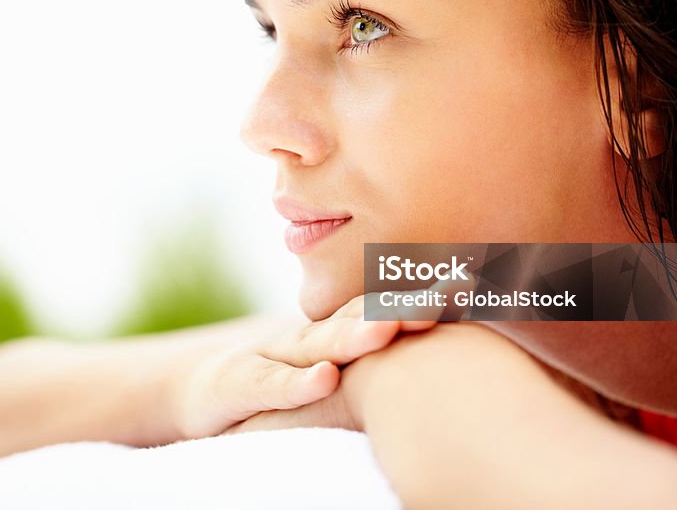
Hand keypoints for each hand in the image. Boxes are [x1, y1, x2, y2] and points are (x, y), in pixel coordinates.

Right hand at [172, 293, 436, 438]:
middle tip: (446, 296)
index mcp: (336, 333)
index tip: (471, 285)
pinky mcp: (237, 385)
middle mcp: (308, 337)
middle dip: (403, 307)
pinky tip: (324, 379)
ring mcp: (271, 356)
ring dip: (355, 335)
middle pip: (360, 318)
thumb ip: (373, 358)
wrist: (205, 390)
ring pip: (318, 344)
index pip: (384, 308)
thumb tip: (447, 353)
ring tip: (389, 329)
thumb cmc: (281, 382)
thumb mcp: (330, 369)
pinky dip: (296, 382)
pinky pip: (270, 384)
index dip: (424, 296)